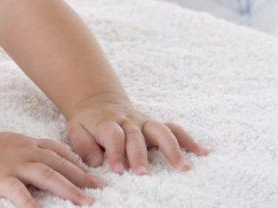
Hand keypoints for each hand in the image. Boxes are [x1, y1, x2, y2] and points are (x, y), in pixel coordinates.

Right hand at [0, 131, 104, 207]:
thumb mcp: (8, 143)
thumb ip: (29, 150)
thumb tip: (51, 161)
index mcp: (26, 143)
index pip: (58, 151)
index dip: (78, 163)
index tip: (94, 175)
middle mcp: (23, 151)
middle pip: (59, 164)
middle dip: (82, 178)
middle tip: (101, 190)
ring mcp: (11, 164)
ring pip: (47, 175)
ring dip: (69, 189)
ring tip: (86, 202)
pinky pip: (19, 193)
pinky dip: (32, 204)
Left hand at [64, 93, 209, 174]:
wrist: (97, 103)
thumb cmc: (87, 124)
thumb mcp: (76, 131)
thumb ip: (84, 146)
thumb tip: (96, 162)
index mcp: (106, 123)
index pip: (113, 135)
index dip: (115, 152)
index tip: (118, 170)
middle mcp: (128, 121)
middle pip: (136, 136)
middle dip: (140, 155)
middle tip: (143, 174)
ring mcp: (144, 122)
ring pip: (160, 131)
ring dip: (172, 148)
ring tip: (183, 167)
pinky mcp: (155, 125)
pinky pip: (174, 129)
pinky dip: (188, 140)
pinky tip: (202, 152)